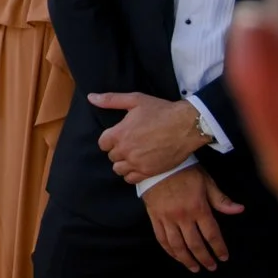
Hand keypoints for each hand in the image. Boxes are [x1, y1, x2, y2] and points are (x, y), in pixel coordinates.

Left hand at [93, 93, 209, 183]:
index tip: (119, 135)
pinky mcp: (149, 172)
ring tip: (133, 155)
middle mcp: (126, 151)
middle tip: (129, 143)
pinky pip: (131, 179)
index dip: (109, 139)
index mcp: (119, 134)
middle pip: (111, 156)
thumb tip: (91, 97)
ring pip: (119, 169)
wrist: (187, 126)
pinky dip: (132, 174)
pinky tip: (138, 165)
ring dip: (123, 163)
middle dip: (117, 150)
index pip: (102, 143)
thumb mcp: (135, 100)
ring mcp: (137, 163)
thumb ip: (111, 100)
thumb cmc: (161, 111)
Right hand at [142, 166, 242, 272]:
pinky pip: (162, 238)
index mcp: (198, 208)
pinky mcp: (155, 217)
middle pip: (195, 244)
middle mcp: (182, 216)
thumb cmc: (185, 171)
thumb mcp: (206, 182)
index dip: (219, 248)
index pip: (211, 234)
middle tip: (211, 267)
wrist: (157, 164)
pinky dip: (170, 250)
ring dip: (187, 259)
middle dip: (204, 258)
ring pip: (177, 245)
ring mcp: (167, 218)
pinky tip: (177, 256)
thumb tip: (239, 210)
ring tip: (194, 268)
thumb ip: (221, 200)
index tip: (223, 257)